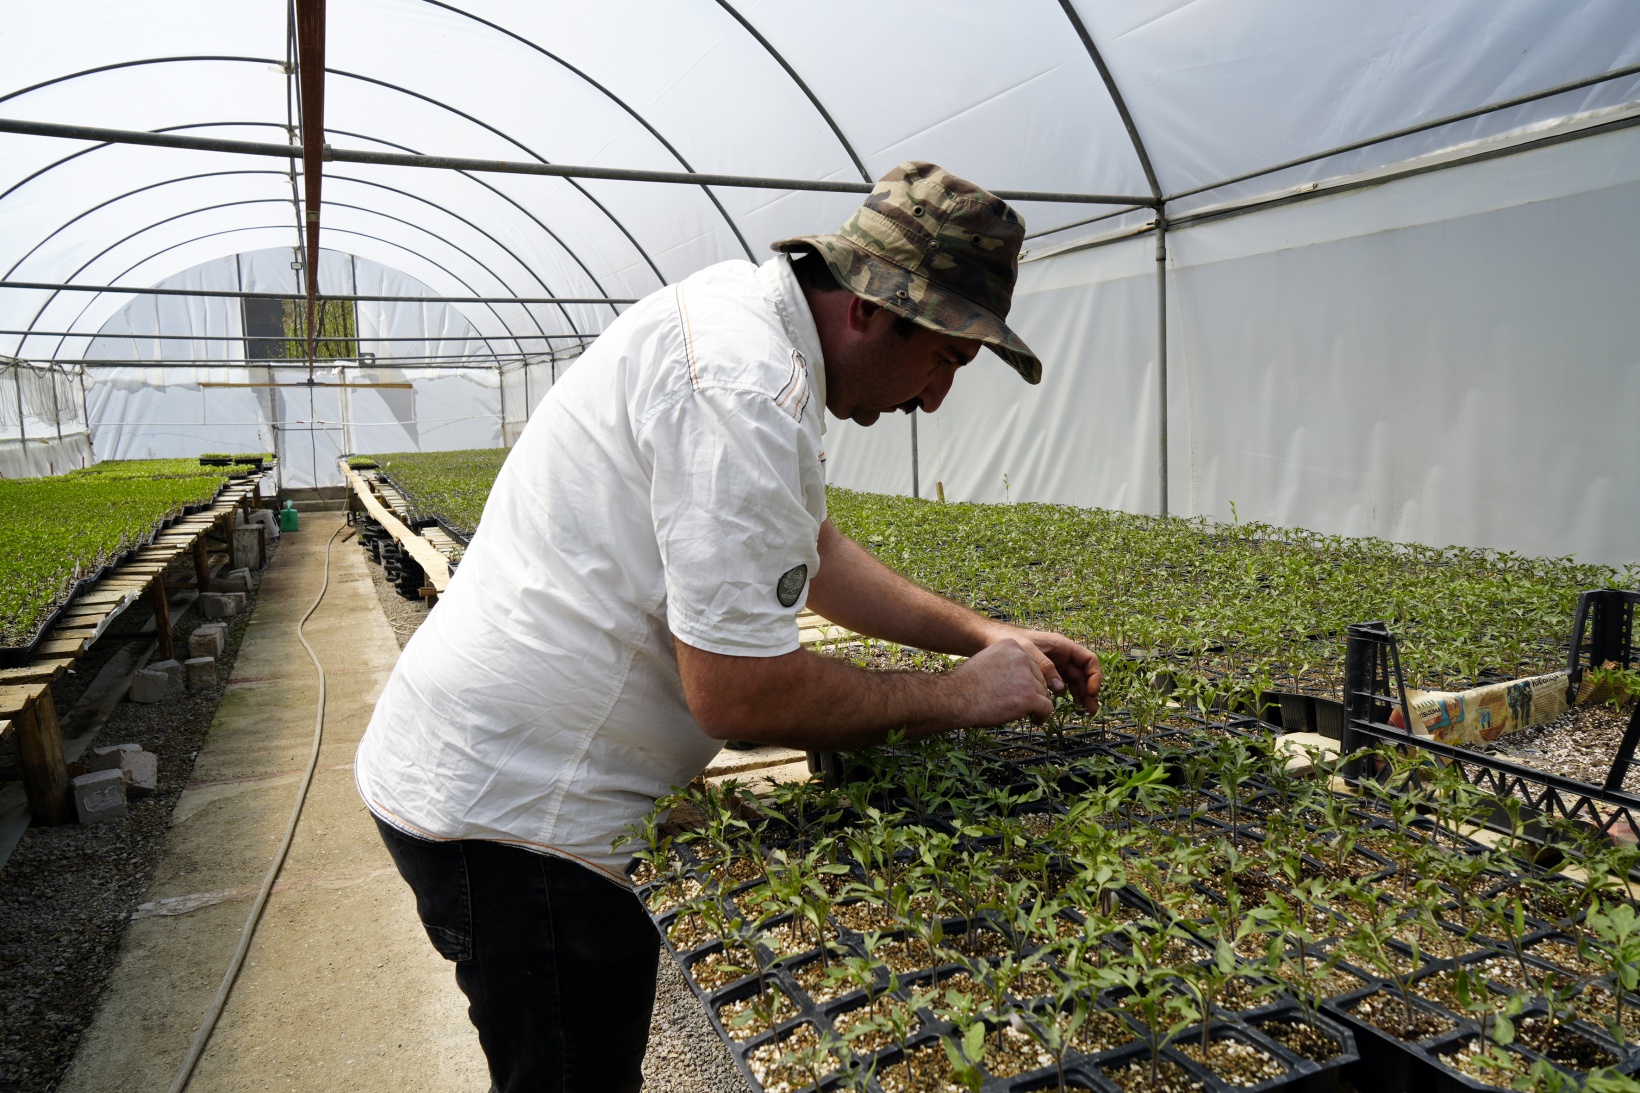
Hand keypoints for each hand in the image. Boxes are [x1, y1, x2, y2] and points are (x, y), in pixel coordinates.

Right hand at [947, 640, 1054, 725]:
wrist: (955, 698)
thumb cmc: (967, 684)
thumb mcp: (988, 661)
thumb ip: (1007, 664)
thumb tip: (1025, 677)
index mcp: (1011, 645)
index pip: (1031, 664)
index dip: (1026, 680)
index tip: (1016, 690)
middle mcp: (1022, 657)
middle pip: (1039, 679)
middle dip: (1032, 692)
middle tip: (1018, 704)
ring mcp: (1026, 677)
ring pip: (1044, 694)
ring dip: (1036, 704)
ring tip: (1021, 712)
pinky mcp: (1029, 696)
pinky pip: (1047, 707)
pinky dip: (1043, 715)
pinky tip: (1034, 719)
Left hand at [984, 627, 1102, 714]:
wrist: (989, 640)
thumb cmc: (1009, 640)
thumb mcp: (1027, 650)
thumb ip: (1044, 667)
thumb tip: (1060, 688)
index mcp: (1062, 646)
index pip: (1088, 660)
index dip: (1094, 676)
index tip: (1092, 691)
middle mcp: (1061, 655)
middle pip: (1083, 674)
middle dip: (1089, 691)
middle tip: (1091, 710)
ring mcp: (1054, 665)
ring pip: (1074, 681)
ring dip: (1080, 695)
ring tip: (1085, 712)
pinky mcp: (1045, 674)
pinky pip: (1061, 685)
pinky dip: (1067, 695)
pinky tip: (1068, 705)